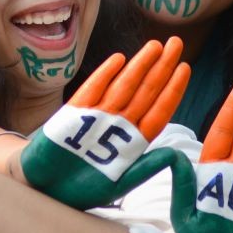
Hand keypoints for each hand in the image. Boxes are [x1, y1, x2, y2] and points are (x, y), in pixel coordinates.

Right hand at [20, 37, 189, 209]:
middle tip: (176, 43)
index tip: (185, 69)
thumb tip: (174, 155)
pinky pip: (92, 91)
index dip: (173, 90)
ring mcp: (96, 116)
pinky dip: (105, 75)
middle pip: (144, 91)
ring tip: (155, 46)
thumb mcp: (120, 184)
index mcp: (133, 141)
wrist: (47, 189)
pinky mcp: (73, 114)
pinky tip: (119, 59)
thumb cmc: (83, 188)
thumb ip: (145, 168)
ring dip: (139, 66)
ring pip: (123, 86)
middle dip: (161, 67)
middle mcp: (118, 124)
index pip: (159, 110)